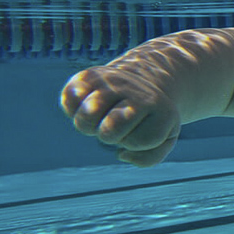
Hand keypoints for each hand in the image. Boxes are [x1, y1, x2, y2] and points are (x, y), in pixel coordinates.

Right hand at [60, 66, 180, 166]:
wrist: (143, 81)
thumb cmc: (150, 118)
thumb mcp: (163, 139)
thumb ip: (148, 158)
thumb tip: (121, 154)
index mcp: (160, 108)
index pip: (138, 141)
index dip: (133, 143)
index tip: (138, 130)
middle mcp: (136, 92)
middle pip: (109, 130)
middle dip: (109, 137)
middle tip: (115, 126)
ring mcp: (112, 81)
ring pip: (88, 116)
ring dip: (89, 125)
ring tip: (100, 117)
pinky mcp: (89, 75)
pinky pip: (70, 99)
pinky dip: (72, 109)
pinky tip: (86, 105)